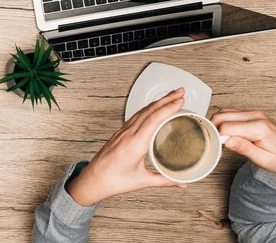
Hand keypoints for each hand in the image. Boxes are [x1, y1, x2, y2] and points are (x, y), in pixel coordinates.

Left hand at [66, 89, 186, 205]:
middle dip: (166, 99)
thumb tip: (182, 182)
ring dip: (157, 102)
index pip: (153, 120)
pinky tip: (153, 108)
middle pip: (149, 111)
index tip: (180, 100)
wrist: (93, 180)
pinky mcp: (119, 133)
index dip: (168, 108)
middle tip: (180, 92)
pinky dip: (147, 109)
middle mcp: (128, 134)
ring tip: (171, 96)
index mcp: (135, 144)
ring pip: (142, 111)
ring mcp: (122, 132)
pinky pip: (135, 116)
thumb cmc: (113, 180)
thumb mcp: (142, 181)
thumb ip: (165, 180)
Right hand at [211, 109, 275, 173]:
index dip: (219, 139)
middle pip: (222, 116)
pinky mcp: (251, 114)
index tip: (220, 150)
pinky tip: (226, 133)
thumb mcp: (264, 160)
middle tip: (217, 145)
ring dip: (217, 125)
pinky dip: (223, 122)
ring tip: (222, 140)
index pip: (226, 128)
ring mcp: (253, 114)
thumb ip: (244, 149)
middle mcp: (256, 116)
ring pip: (223, 112)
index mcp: (259, 128)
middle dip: (214, 130)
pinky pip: (230, 113)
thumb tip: (227, 141)